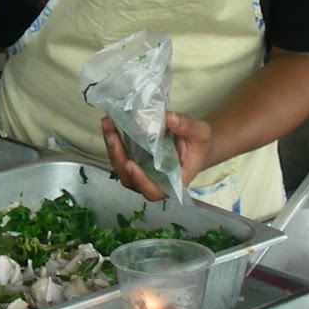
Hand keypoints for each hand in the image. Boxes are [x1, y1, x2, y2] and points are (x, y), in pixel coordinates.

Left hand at [99, 111, 213, 202]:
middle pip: (130, 179)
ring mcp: (142, 172)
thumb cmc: (200, 145)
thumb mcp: (200, 133)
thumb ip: (186, 126)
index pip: (153, 190)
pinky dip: (114, 141)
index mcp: (172, 182)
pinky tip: (110, 124)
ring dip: (112, 147)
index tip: (131, 164)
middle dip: (118, 157)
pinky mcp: (135, 160)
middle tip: (112, 135)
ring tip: (108, 124)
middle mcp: (153, 181)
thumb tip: (167, 117)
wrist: (195, 145)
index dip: (140, 181)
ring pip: (121, 168)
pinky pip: (121, 155)